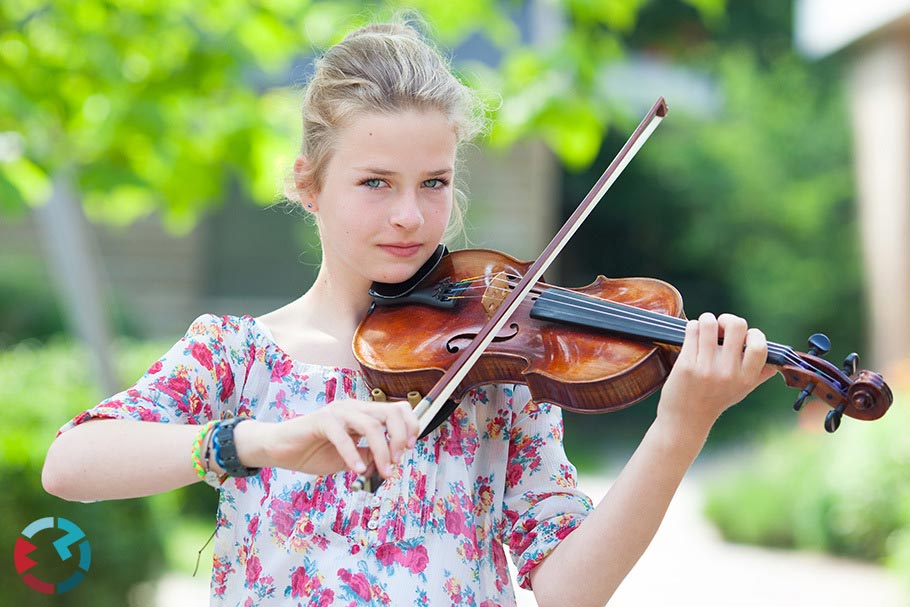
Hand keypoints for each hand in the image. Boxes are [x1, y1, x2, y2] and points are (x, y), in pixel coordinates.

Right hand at [264, 399, 419, 477]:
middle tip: (397, 462)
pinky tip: (357, 471)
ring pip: (372, 425)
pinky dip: (354, 455)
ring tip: (384, 472)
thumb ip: (369, 457)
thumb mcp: (350, 458)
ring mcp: (338, 412)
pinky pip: (343, 436)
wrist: (279, 449)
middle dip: (401, 437)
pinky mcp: (321, 421)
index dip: (410, 426)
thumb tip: (389, 464)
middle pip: (391, 412)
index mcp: (363, 413)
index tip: (410, 449)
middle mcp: (354, 408)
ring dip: (382, 451)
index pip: (398, 409)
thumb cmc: (313, 451)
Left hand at [658, 312, 777, 433]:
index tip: (743, 336)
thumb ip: (759, 375)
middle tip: (721, 326)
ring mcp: (706, 368)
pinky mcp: (686, 364)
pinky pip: (692, 330)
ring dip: (707, 320)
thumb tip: (778, 362)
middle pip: (736, 325)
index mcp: (746, 378)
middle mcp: (728, 373)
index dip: (753, 333)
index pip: (759, 346)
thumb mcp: (741, 391)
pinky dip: (693, 326)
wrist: (686, 419)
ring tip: (705, 327)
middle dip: (728, 319)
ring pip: (710, 322)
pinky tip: (693, 334)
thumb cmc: (715, 400)